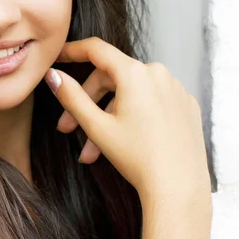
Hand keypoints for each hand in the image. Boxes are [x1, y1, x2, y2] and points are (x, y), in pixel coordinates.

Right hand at [44, 37, 210, 202]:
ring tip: (93, 150)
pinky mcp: (186, 105)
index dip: (72, 51)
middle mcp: (158, 73)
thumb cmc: (139, 158)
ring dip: (108, 115)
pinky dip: (133, 115)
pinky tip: (126, 139)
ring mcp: (175, 89)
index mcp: (135, 73)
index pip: (96, 49)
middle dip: (87, 102)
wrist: (179, 189)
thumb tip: (53, 75)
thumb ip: (71, 96)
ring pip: (130, 93)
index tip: (57, 57)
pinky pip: (151, 101)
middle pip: (111, 77)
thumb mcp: (97, 126)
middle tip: (68, 128)